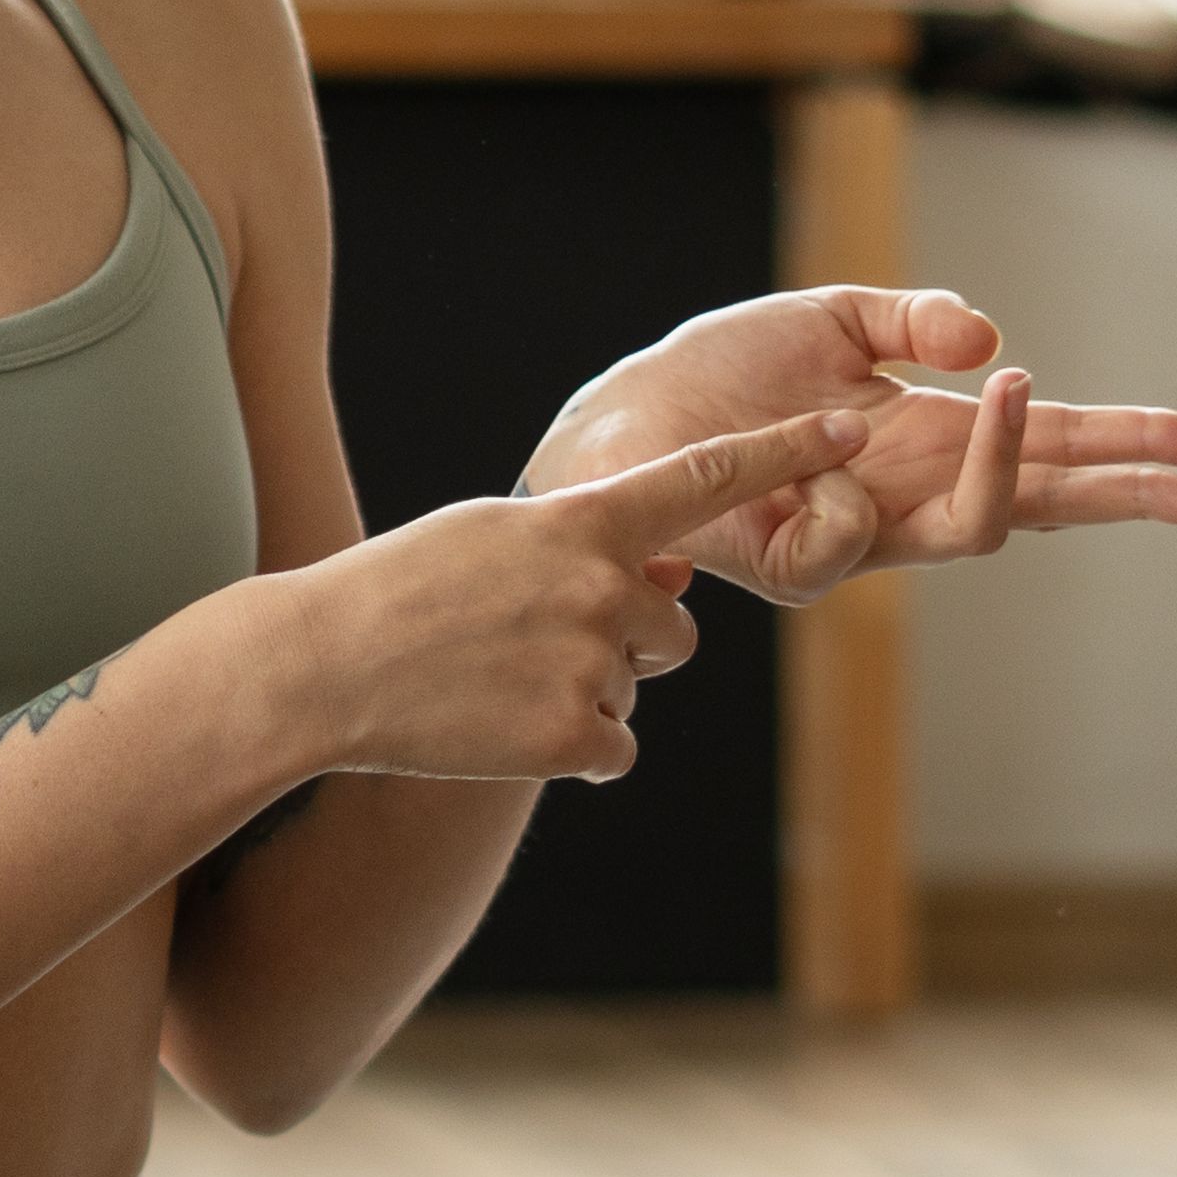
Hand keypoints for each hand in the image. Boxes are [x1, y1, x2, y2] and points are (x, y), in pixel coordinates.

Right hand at [278, 412, 873, 783]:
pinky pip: (615, 749)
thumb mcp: (497, 535)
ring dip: (589, 693)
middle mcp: (604, 587)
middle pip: (675, 627)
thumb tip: (664, 571)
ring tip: (501, 680)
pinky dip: (572, 748)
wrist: (326, 666)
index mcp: (583, 522)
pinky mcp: (574, 737)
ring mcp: (593, 664)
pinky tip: (503, 726)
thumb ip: (585, 543)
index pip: (708, 478)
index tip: (851, 427)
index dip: (787, 452)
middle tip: (528, 642)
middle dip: (624, 641)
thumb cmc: (403, 590)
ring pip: (638, 689)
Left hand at [523, 288, 1176, 601]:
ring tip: (1009, 387)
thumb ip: (918, 321)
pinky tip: (800, 450)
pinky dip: (840, 475)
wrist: (618, 424)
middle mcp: (912, 497)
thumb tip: (998, 345)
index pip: (1056, 447)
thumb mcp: (832, 318)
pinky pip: (856, 530)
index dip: (1137, 446)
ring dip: (1005, 451)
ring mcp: (863, 539)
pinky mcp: (800, 565)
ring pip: (977, 525)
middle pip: (1052, 502)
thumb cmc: (718, 378)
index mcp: (932, 442)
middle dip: (1136, 494)